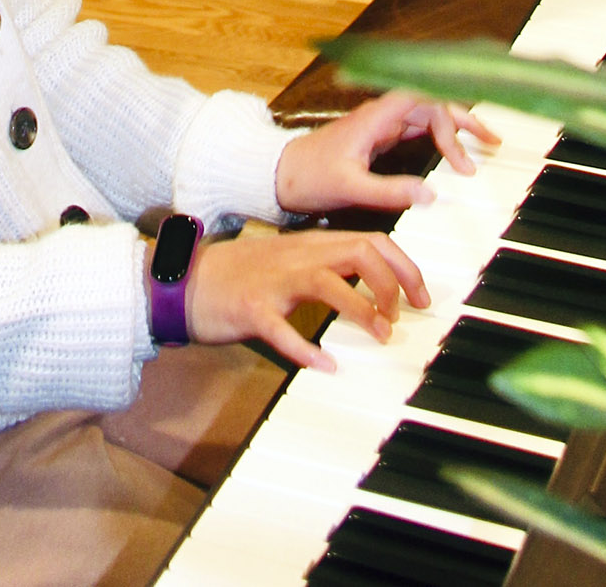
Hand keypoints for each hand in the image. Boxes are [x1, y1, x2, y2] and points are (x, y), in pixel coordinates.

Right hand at [185, 224, 429, 372]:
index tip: (420, 297)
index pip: (369, 240)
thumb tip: (374, 291)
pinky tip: (326, 365)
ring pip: (326, 282)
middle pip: (357, 252)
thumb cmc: (241, 276)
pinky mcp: (250, 309)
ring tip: (379, 336)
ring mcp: (272, 282)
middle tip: (402, 317)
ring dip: (361, 310)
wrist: (184, 280)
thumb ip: (327, 269)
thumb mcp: (290, 263)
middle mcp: (296, 257)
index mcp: (308, 246)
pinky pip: (281, 329)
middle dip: (391, 283)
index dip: (404, 267)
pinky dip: (306, 349)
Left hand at [274, 90, 498, 218]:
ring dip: (455, 128)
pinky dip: (439, 139)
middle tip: (492, 142)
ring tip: (484, 145)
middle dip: (462, 120)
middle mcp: (380, 116)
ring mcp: (380, 126)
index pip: (420, 102)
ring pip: (426, 116)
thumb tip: (431, 195)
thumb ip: (390, 191)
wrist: (280, 175)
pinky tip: (454, 154)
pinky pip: (417, 131)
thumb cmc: (308, 176)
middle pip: (429, 105)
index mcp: (373, 118)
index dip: (447, 120)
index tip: (464, 154)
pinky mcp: (379, 139)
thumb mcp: (350, 189)